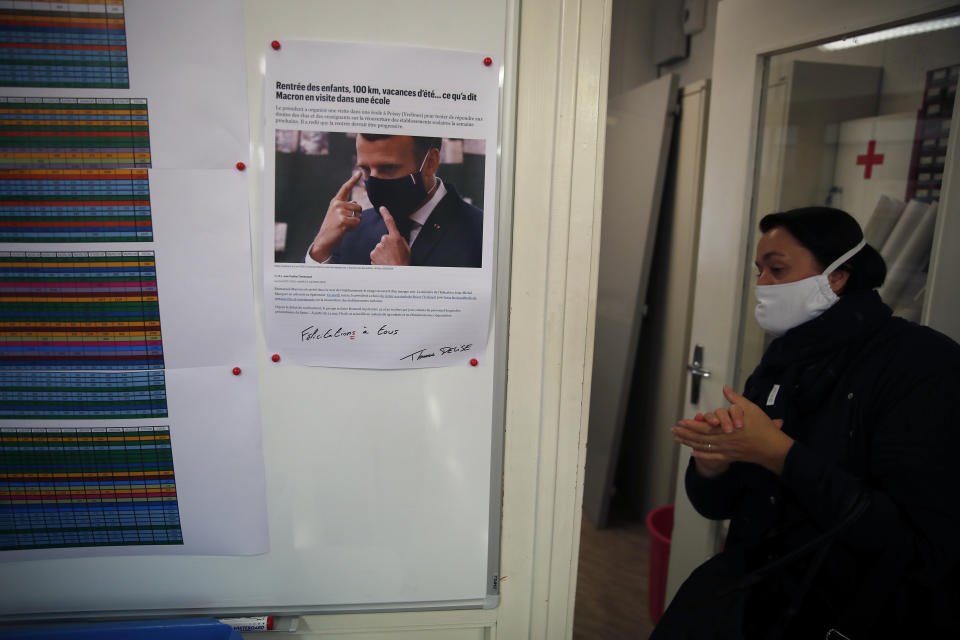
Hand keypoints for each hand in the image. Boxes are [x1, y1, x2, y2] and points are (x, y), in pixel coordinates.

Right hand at [308, 171, 362, 261]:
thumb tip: (355, 203)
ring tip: (344, 226)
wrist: (324, 240)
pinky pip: (357, 223)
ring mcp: (339, 211)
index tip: (359, 172)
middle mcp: (337, 204)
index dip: (353, 180)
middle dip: (356, 216)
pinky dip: (354, 228)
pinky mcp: (343, 220)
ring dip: (355, 223)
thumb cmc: (333, 228)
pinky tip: (345, 230)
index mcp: (335, 201)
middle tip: (345, 223)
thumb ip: (345, 207)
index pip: (345, 188)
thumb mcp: (337, 214)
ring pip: (359, 215)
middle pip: (359, 207)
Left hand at [369, 206, 410, 265]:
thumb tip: (396, 238)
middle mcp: (385, 240)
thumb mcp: (407, 249)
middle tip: (393, 254)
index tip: (382, 208)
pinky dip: (378, 258)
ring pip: (379, 247)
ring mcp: (378, 247)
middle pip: (384, 239)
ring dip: (383, 252)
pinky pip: (375, 254)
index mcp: (395, 237)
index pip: (390, 222)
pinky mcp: (373, 253)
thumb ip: (401, 241)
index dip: (386, 213)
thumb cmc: (403, 262)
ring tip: (389, 259)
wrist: (396, 274)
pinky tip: (384, 262)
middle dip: (387, 245)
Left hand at [673, 385, 791, 475]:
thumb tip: (725, 389)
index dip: (691, 425)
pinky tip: (694, 454)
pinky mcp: (731, 457)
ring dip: (690, 443)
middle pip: (700, 438)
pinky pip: (714, 457)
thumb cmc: (763, 428)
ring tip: (679, 440)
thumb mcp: (750, 409)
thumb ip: (736, 399)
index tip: (680, 423)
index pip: (704, 427)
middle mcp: (723, 441)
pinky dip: (703, 455)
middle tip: (674, 431)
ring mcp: (727, 450)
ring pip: (705, 447)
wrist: (774, 448)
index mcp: (726, 429)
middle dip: (685, 434)